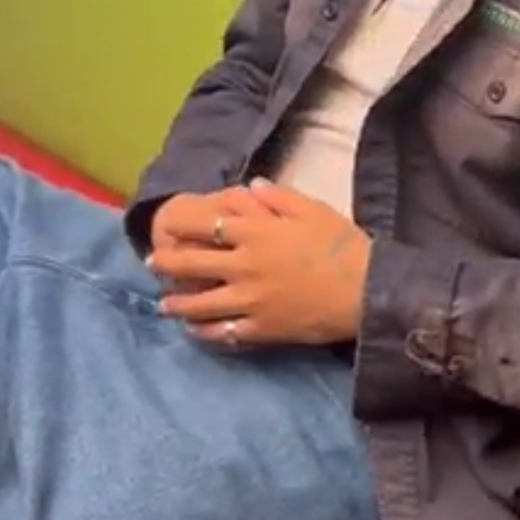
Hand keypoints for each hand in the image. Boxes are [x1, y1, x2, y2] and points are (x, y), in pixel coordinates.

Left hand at [149, 181, 372, 349]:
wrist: (366, 291)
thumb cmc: (343, 246)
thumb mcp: (313, 209)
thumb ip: (278, 197)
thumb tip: (250, 187)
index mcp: (255, 233)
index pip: (205, 226)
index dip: (180, 227)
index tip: (166, 228)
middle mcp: (244, 267)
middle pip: (192, 266)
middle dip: (166, 265)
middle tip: (153, 265)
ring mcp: (249, 301)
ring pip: (200, 305)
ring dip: (177, 305)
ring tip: (165, 306)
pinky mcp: (261, 329)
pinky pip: (224, 333)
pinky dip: (205, 332)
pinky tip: (196, 331)